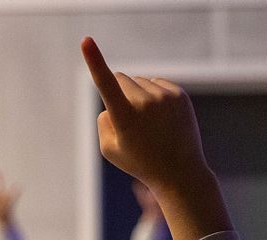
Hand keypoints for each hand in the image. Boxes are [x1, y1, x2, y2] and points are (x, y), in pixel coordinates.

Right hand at [81, 37, 229, 239]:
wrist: (180, 172)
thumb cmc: (139, 162)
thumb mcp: (109, 148)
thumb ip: (103, 120)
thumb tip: (113, 99)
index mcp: (124, 117)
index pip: (105, 84)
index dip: (94, 60)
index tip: (86, 40)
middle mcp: (145, 103)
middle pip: (120, 78)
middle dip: (119, 91)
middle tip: (130, 119)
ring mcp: (164, 97)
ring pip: (139, 81)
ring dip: (138, 95)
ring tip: (149, 123)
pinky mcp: (179, 94)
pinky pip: (156, 83)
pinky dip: (154, 96)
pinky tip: (161, 117)